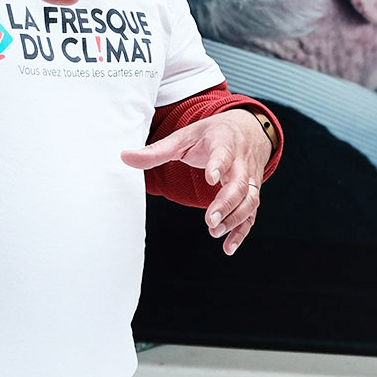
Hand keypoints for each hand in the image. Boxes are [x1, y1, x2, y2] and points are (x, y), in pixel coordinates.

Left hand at [120, 109, 272, 254]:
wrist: (248, 130)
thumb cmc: (213, 134)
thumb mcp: (185, 136)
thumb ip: (157, 151)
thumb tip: (125, 157)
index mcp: (224, 143)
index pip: (224, 154)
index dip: (219, 166)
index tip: (210, 177)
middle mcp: (241, 162)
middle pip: (240, 184)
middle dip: (226, 203)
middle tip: (210, 220)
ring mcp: (250, 179)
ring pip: (250, 201)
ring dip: (234, 219)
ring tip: (214, 231)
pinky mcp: (252, 193)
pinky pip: (251, 214)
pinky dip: (242, 231)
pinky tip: (228, 247)